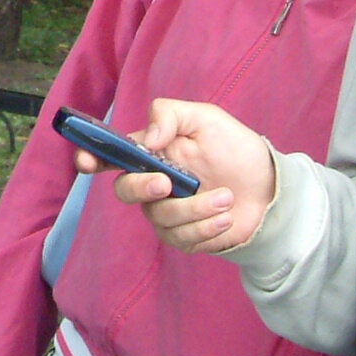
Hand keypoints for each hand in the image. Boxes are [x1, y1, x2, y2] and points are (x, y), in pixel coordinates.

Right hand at [92, 98, 277, 254]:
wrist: (268, 187)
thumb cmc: (234, 147)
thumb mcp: (205, 118)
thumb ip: (169, 116)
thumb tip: (145, 140)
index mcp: (150, 153)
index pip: (110, 155)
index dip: (90, 157)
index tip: (86, 162)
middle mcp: (151, 184)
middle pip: (124, 191)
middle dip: (141, 188)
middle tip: (167, 183)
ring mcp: (166, 213)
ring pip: (159, 218)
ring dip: (195, 209)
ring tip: (227, 197)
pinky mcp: (184, 237)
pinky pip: (181, 239)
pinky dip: (206, 228)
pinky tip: (226, 217)